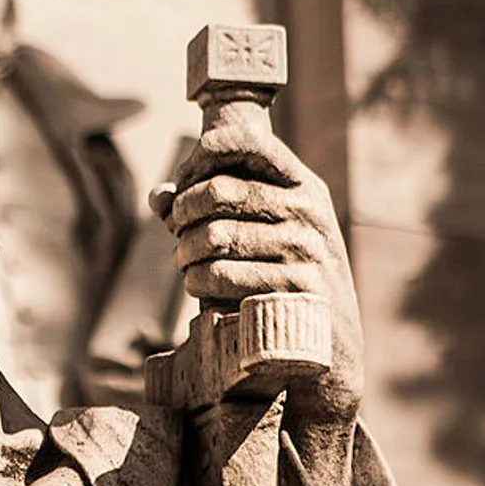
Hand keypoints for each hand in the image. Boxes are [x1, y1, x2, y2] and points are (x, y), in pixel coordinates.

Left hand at [151, 123, 363, 426]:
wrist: (328, 345)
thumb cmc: (279, 278)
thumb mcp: (257, 232)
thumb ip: (206, 208)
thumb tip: (157, 195)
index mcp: (301, 184)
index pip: (249, 140)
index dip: (203, 154)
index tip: (184, 180)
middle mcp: (308, 211)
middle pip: (219, 191)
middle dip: (182, 213)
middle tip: (176, 231)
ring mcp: (306, 250)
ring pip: (214, 236)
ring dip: (183, 252)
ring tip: (183, 261)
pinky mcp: (296, 290)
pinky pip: (222, 275)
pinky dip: (195, 280)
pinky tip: (195, 285)